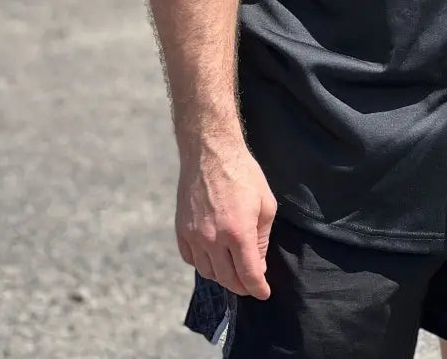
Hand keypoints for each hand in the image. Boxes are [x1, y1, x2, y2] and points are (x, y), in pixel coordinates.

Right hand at [176, 138, 276, 298]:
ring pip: (207, 272)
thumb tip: (258, 263)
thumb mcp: (265, 203)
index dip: (258, 288)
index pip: (248, 273)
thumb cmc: (243, 174)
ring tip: (233, 272)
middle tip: (250, 285)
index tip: (263, 293)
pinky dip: (203, 264)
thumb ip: (262, 238)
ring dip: (222, 277)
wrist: (210, 153)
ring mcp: (194, 236)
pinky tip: (212, 259)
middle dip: (241, 286)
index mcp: (238, 232)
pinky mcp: (181, 230)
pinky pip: (191, 259)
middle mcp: (213, 239)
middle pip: (227, 278)